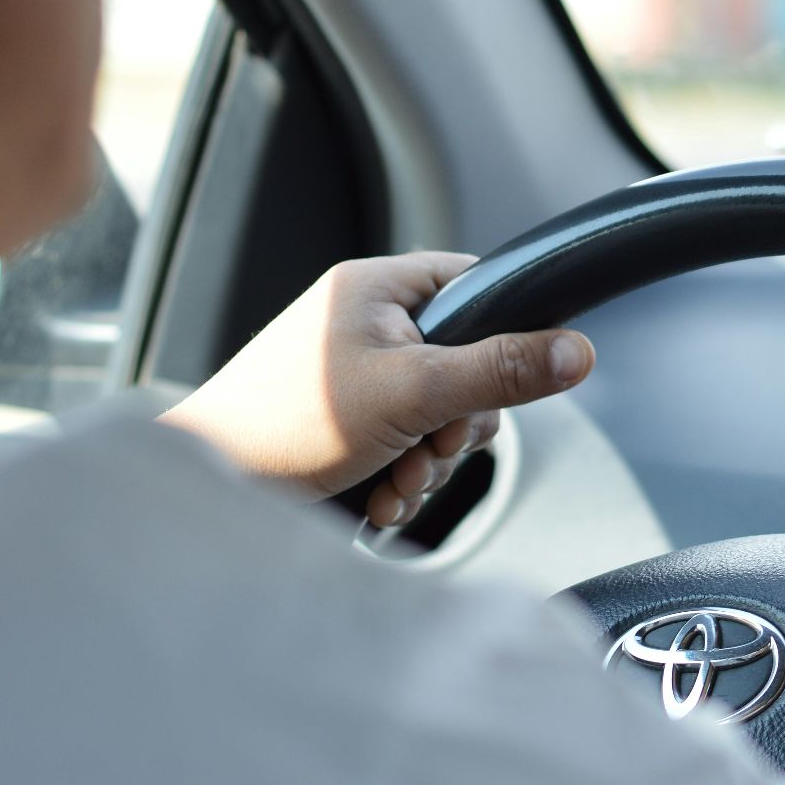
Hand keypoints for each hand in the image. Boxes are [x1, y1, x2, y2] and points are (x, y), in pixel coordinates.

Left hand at [159, 253, 594, 526]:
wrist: (205, 492)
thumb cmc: (286, 426)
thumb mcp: (413, 393)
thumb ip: (500, 372)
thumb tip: (579, 352)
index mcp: (377, 287)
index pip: (477, 286)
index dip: (502, 336)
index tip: (496, 385)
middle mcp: (366, 323)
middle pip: (467, 365)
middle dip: (456, 428)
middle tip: (428, 449)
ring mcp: (354, 375)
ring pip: (439, 416)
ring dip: (428, 463)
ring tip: (392, 483)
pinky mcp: (345, 423)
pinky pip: (405, 444)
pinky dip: (401, 479)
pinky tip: (378, 498)